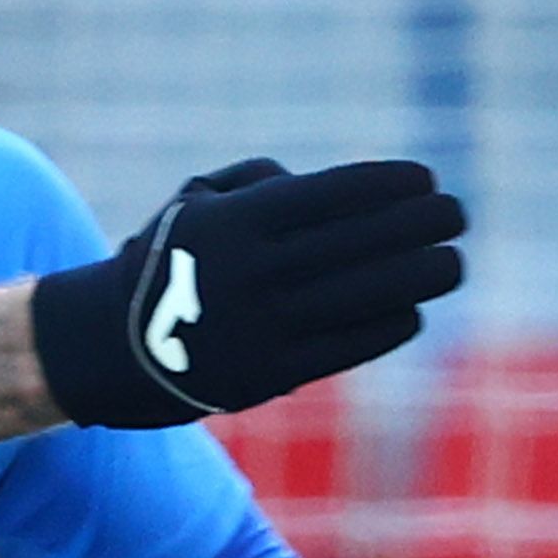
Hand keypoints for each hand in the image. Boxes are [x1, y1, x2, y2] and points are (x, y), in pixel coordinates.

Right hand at [29, 156, 466, 426]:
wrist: (101, 346)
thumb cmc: (166, 262)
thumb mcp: (195, 204)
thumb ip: (264, 182)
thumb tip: (340, 191)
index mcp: (234, 223)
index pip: (335, 194)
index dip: (391, 185)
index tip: (427, 181)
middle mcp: (250, 272)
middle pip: (363, 242)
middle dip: (422, 224)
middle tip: (456, 214)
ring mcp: (260, 326)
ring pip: (367, 294)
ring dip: (421, 274)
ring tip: (450, 262)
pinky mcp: (267, 375)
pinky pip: (349, 345)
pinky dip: (389, 324)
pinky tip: (409, 309)